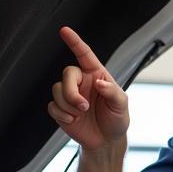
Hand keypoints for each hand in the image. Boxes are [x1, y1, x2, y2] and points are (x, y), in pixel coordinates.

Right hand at [47, 26, 129, 151]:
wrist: (106, 141)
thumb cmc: (116, 120)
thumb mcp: (121, 105)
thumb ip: (112, 92)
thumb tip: (99, 83)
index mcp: (96, 75)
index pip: (84, 55)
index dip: (74, 42)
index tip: (64, 30)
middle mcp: (82, 82)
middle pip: (67, 74)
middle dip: (72, 92)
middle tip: (84, 107)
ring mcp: (70, 95)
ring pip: (57, 89)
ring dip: (68, 105)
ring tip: (81, 114)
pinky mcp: (61, 109)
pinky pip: (52, 106)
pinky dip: (61, 115)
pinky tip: (73, 121)